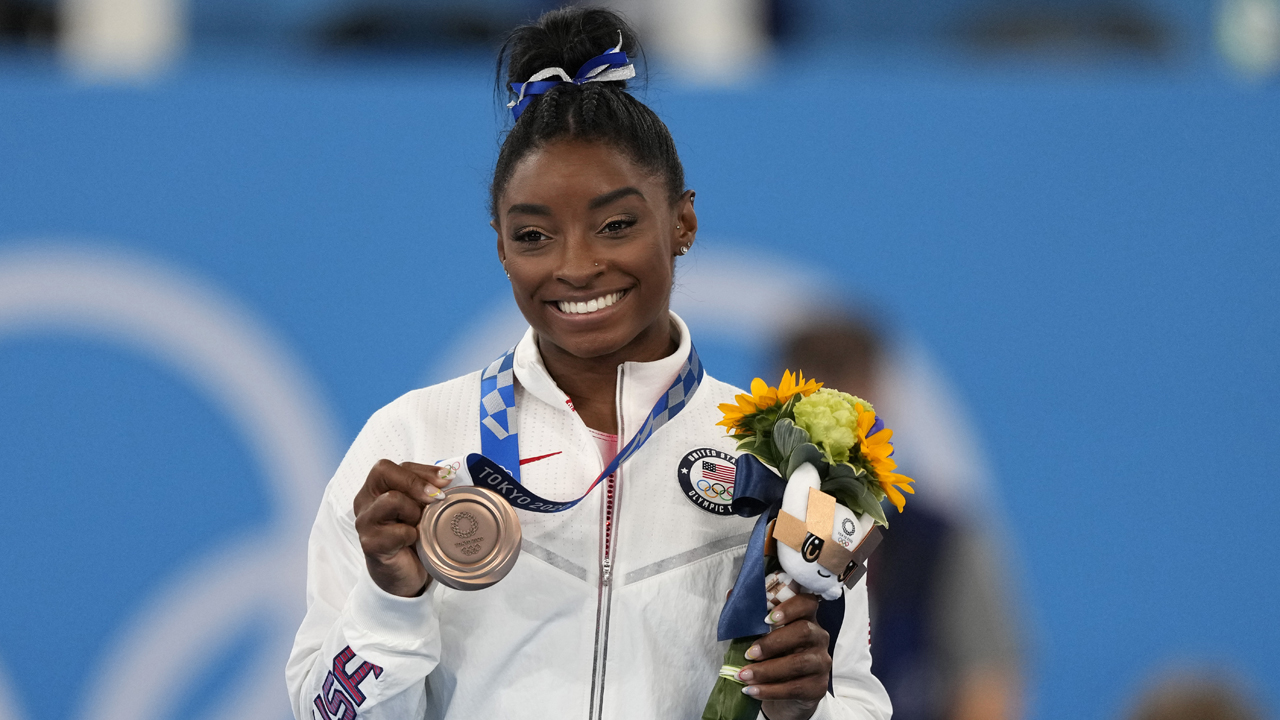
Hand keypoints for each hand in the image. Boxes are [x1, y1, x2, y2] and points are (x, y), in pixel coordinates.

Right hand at [353, 460, 449, 596]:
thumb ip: (428, 490)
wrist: (403, 575)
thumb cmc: (413, 536)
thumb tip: (450, 476)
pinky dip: (412, 534)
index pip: (392, 466)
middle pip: (383, 471)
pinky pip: (396, 531)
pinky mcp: (370, 544)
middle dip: (416, 483)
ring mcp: (365, 522)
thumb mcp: (420, 508)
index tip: (447, 480)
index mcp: (376, 488)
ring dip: (414, 510)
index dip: (422, 470)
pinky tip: (415, 541)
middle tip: (438, 498)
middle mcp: (365, 501)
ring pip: (391, 499)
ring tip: (420, 524)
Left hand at [737, 593, 830, 719]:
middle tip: (748, 653)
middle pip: (804, 632)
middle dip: (772, 643)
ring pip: (799, 663)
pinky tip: (752, 691)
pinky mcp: (818, 687)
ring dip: (767, 670)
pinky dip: (770, 690)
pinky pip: (795, 688)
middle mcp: (818, 637)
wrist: (783, 692)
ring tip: (744, 675)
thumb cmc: (772, 655)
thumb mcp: (760, 635)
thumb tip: (730, 595)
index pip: (807, 603)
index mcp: (805, 617)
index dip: (790, 607)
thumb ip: (749, 616)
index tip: (766, 619)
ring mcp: (821, 662)